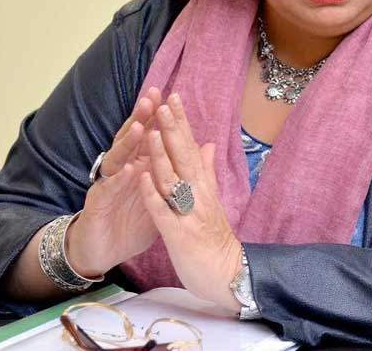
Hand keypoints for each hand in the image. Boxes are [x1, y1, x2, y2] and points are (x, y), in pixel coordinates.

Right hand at [66, 87, 162, 277]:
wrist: (103, 251)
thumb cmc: (130, 222)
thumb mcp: (159, 197)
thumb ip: (175, 172)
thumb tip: (196, 151)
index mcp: (137, 167)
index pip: (148, 138)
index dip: (157, 119)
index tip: (170, 98)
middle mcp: (121, 170)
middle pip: (131, 140)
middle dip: (140, 119)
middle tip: (151, 99)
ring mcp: (108, 184)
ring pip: (117, 158)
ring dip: (128, 143)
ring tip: (141, 128)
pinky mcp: (98, 203)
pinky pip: (109, 189)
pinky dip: (118, 179)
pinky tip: (128, 169)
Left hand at [140, 93, 243, 311]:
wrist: (228, 276)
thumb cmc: (216, 239)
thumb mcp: (213, 201)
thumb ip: (207, 172)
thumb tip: (207, 144)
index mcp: (203, 186)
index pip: (192, 147)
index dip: (183, 123)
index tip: (174, 96)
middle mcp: (199, 195)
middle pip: (184, 157)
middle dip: (173, 129)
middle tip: (164, 102)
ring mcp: (190, 214)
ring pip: (174, 180)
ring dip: (162, 155)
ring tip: (153, 131)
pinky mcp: (180, 235)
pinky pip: (163, 212)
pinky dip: (153, 194)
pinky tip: (142, 178)